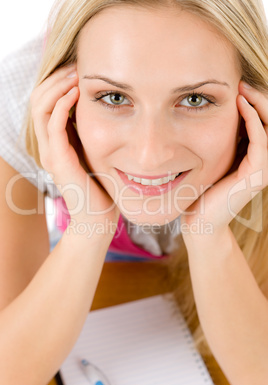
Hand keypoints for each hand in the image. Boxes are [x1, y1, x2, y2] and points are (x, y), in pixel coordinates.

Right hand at [31, 66, 118, 237]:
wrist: (97, 219)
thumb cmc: (101, 189)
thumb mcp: (95, 154)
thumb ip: (90, 134)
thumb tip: (104, 111)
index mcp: (55, 143)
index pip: (45, 103)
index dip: (57, 83)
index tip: (78, 69)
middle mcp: (48, 146)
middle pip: (38, 100)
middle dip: (55, 78)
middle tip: (76, 65)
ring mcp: (50, 153)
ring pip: (40, 108)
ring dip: (57, 87)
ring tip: (76, 74)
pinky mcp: (59, 161)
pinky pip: (53, 126)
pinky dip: (61, 106)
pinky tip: (76, 93)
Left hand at [181, 81, 267, 239]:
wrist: (199, 219)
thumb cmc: (202, 190)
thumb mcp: (213, 158)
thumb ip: (223, 141)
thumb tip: (216, 116)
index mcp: (255, 158)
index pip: (263, 124)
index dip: (255, 103)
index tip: (238, 87)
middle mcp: (263, 163)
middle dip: (260, 99)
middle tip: (242, 83)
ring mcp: (263, 169)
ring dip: (258, 105)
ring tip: (242, 89)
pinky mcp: (256, 175)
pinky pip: (261, 140)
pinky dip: (253, 121)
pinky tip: (241, 106)